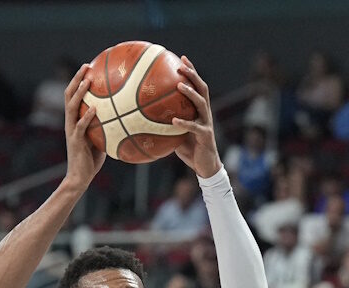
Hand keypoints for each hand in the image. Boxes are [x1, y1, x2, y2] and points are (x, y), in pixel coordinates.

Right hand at [64, 64, 104, 187]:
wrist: (80, 177)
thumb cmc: (92, 160)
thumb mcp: (101, 139)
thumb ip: (106, 126)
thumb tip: (126, 116)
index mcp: (75, 120)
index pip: (73, 95)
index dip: (78, 80)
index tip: (89, 66)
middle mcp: (70, 122)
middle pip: (69, 95)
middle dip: (76, 79)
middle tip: (86, 66)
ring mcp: (71, 131)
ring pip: (71, 107)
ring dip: (79, 93)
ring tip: (87, 81)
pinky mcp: (75, 141)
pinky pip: (80, 126)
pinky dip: (86, 116)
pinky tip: (94, 109)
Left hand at [172, 57, 221, 178]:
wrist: (204, 167)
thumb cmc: (188, 149)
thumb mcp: (174, 134)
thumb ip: (164, 123)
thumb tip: (141, 118)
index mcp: (199, 110)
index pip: (197, 86)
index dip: (191, 71)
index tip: (181, 58)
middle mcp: (205, 113)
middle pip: (202, 88)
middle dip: (193, 75)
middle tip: (181, 65)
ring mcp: (207, 123)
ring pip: (202, 103)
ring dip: (191, 93)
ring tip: (179, 85)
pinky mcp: (206, 136)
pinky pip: (194, 127)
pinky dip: (184, 123)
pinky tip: (173, 121)